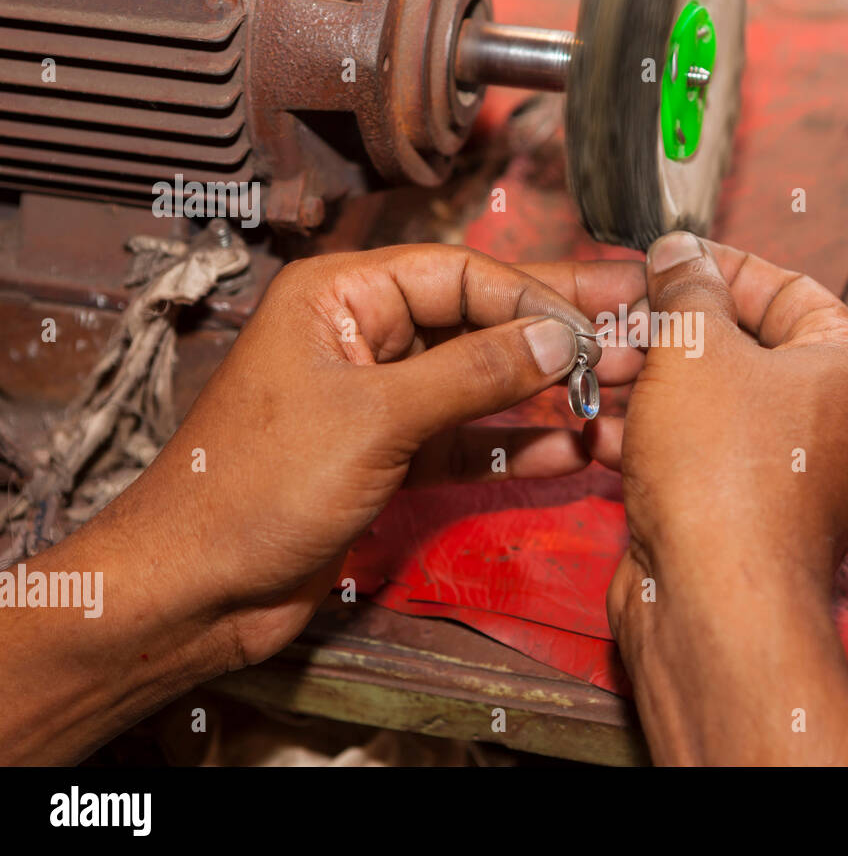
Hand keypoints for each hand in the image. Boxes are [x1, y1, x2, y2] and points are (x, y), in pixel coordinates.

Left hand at [117, 245, 645, 667]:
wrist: (197, 589)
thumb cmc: (256, 487)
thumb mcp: (374, 417)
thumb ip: (472, 374)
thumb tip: (558, 339)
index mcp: (342, 297)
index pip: (460, 274)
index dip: (532, 296)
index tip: (593, 324)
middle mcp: (365, 337)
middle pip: (480, 320)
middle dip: (556, 326)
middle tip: (634, 316)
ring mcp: (382, 399)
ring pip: (482, 381)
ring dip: (547, 389)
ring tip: (621, 386)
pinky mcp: (392, 456)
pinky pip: (468, 438)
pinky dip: (516, 442)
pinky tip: (574, 445)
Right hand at [587, 232, 847, 763]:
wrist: (713, 601)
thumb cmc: (727, 476)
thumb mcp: (694, 346)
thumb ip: (685, 288)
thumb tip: (680, 253)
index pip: (788, 288)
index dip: (718, 267)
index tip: (667, 259)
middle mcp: (841, 423)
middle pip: (745, 349)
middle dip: (668, 331)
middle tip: (615, 317)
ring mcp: (797, 476)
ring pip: (715, 405)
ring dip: (648, 383)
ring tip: (590, 368)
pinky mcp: (750, 516)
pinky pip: (700, 456)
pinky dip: (651, 438)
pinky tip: (593, 426)